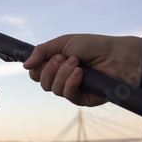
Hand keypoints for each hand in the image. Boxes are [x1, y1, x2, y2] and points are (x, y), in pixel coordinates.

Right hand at [23, 34, 141, 106]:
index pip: (36, 73)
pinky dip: (71, 82)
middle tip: (65, 58)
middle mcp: (61, 78)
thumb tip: (25, 65)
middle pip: (41, 82)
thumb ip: (41, 52)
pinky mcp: (81, 98)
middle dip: (51, 69)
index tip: (44, 58)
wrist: (116, 55)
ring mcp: (71, 89)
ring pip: (53, 89)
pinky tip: (80, 74)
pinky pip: (67, 95)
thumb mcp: (63, 43)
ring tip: (77, 63)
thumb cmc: (92, 46)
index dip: (36, 68)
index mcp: (55, 65)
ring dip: (63, 74)